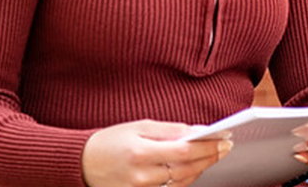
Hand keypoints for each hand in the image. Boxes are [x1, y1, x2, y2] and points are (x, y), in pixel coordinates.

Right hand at [82, 119, 232, 186]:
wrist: (81, 164)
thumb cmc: (112, 141)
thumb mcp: (140, 126)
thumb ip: (171, 130)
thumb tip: (199, 132)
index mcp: (140, 153)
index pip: (184, 152)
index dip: (208, 146)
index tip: (225, 138)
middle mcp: (141, 176)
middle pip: (187, 169)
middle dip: (210, 157)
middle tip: (226, 146)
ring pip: (182, 182)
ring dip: (202, 168)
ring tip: (214, 154)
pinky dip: (187, 178)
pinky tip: (196, 167)